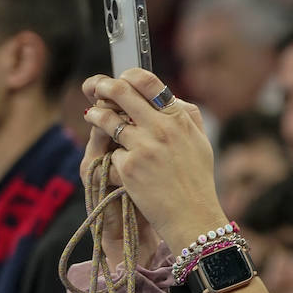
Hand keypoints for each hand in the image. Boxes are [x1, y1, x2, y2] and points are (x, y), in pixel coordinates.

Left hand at [83, 69, 221, 252]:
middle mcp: (162, 128)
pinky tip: (115, 163)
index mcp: (180, 118)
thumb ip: (187, 116)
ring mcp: (144, 147)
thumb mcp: (201, 142)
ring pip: (107, 119)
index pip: (149, 82)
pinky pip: (110, 153)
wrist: (192, 216)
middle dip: (104, 87)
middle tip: (95, 88)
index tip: (121, 79)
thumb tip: (169, 96)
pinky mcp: (129, 168)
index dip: (129, 76)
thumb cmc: (197, 180)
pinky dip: (110, 157)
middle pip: (122, 92)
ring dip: (96, 115)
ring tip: (92, 116)